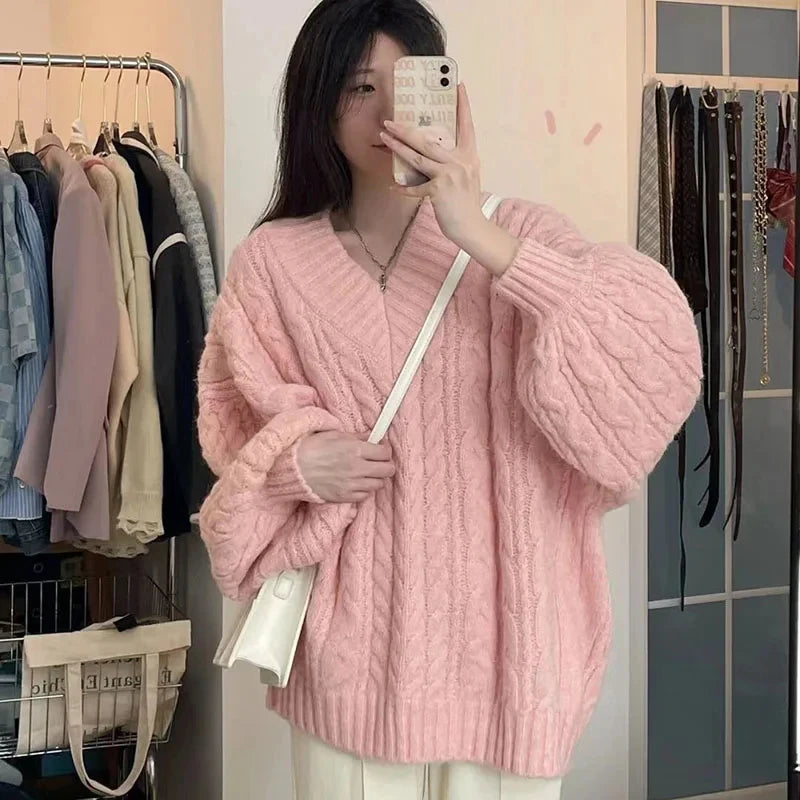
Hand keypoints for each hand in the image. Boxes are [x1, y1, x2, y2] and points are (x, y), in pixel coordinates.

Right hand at [297, 431, 395, 502]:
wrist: (292, 468)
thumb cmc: (311, 447)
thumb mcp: (335, 435)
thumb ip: (357, 437)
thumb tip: (372, 437)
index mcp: (356, 449)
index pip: (385, 453)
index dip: (384, 451)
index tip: (381, 450)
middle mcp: (357, 468)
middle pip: (387, 470)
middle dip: (385, 465)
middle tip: (378, 462)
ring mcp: (351, 485)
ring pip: (378, 484)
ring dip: (375, 478)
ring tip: (366, 473)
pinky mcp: (344, 497)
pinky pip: (364, 496)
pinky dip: (364, 490)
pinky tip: (356, 483)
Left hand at [380, 83, 485, 247]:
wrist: (472, 228)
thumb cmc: (466, 205)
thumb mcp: (467, 177)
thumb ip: (455, 162)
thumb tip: (435, 153)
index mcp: (469, 155)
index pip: (466, 125)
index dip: (463, 105)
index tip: (459, 85)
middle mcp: (460, 161)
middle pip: (428, 140)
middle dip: (406, 129)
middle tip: (390, 119)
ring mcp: (449, 175)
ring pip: (417, 156)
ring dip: (398, 146)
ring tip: (384, 136)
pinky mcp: (438, 190)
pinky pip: (415, 187)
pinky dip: (403, 189)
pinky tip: (393, 187)